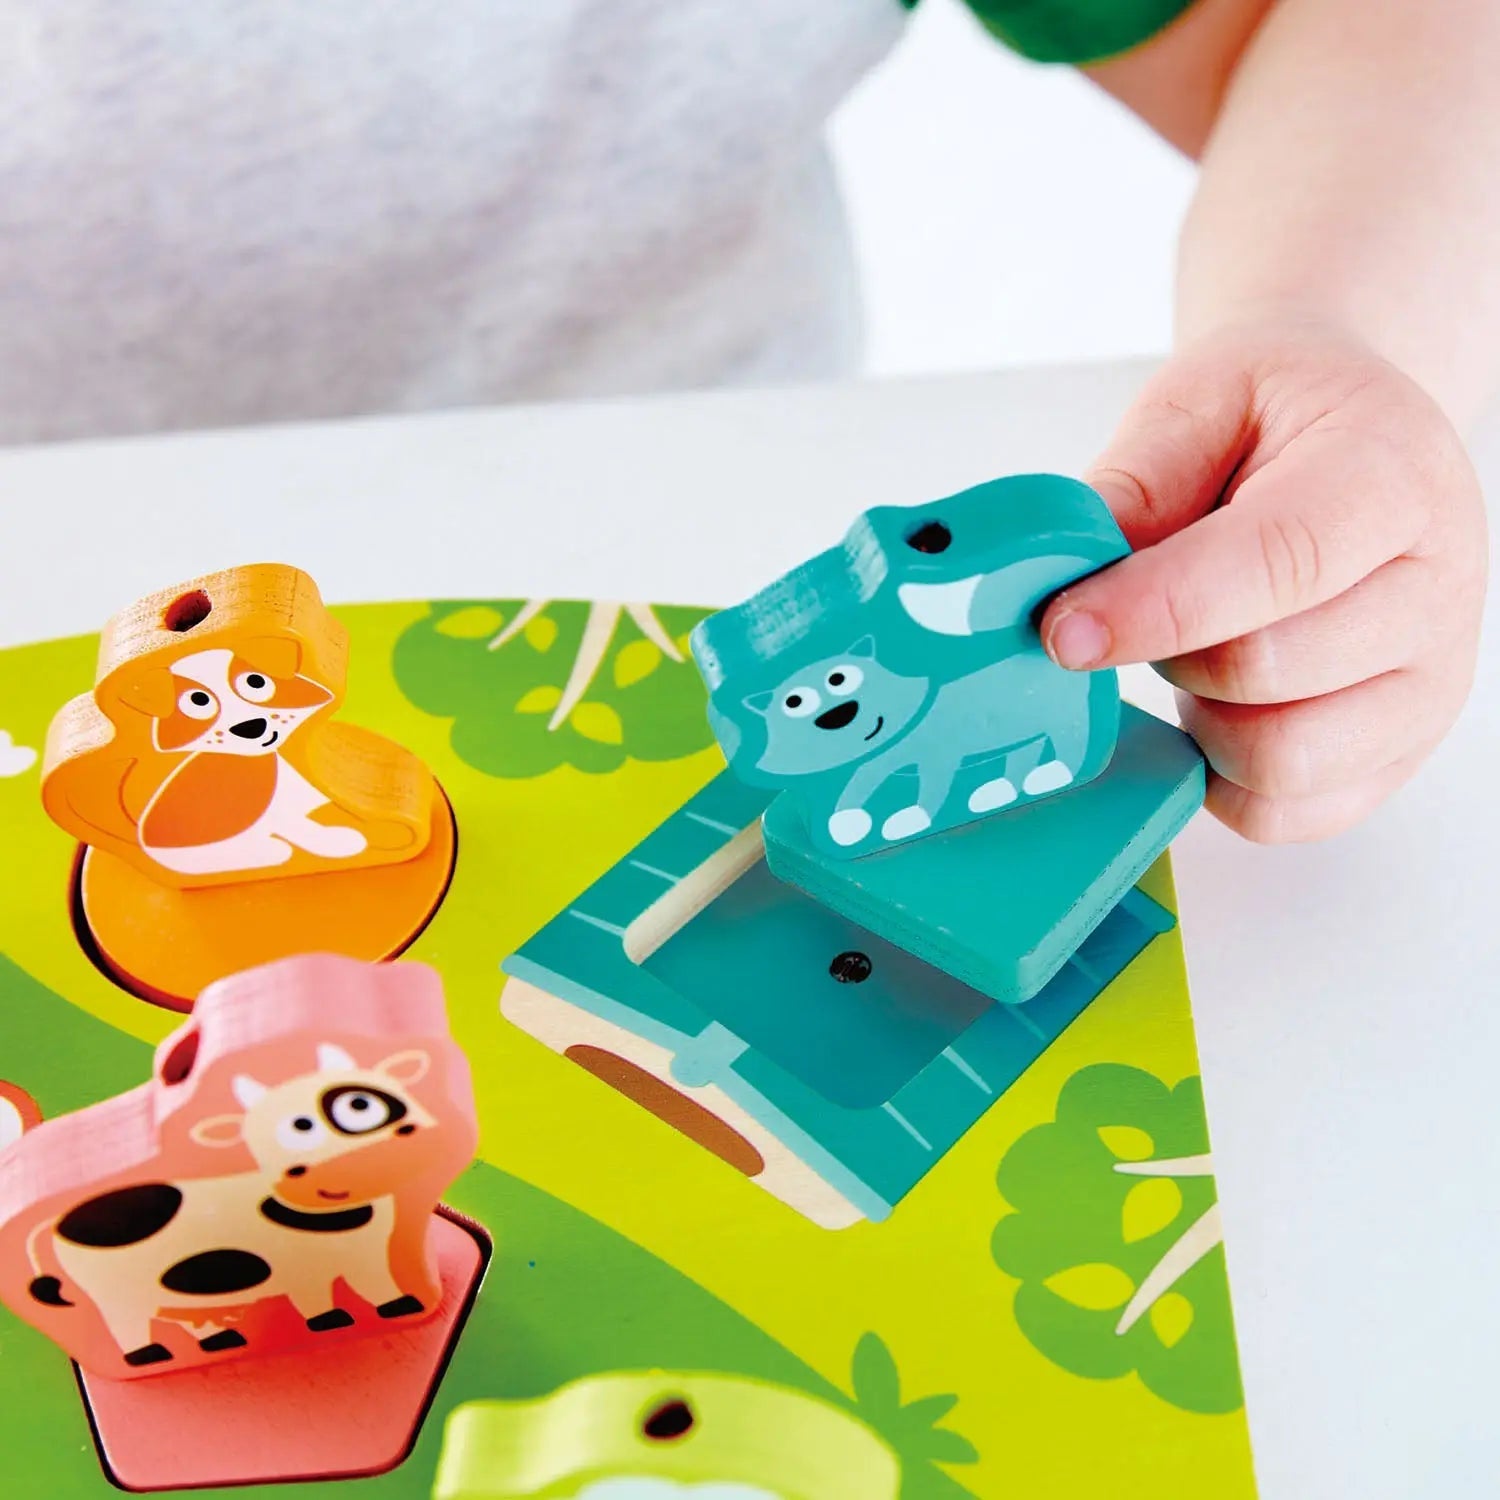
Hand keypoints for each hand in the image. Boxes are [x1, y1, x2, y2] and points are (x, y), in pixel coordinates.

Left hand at [1040, 322, 1488, 841]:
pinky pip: (1285, 813)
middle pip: (1267, 671)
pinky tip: (1209, 707)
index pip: (1277, 563)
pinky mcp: (1395, 756)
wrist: (1357, 440)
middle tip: (1138, 609)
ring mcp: (1426, 686)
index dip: (1156, 607)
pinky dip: (1221, 774)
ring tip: (1190, 651)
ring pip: (1279, 761)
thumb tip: (1065, 582)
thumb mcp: (1201, 399)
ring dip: (1198, 717)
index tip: (1062, 629)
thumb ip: (1134, 483)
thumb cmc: (1281, 417)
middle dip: (1166, 651)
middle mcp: (1437, 590)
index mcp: (1392, 478)